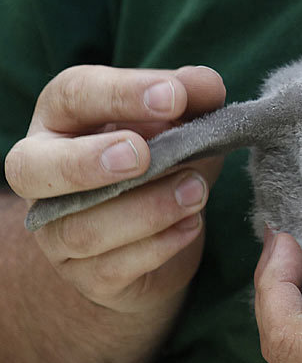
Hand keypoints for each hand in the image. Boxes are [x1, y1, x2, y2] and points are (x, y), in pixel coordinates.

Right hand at [4, 65, 225, 313]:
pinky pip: (112, 268)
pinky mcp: (87, 276)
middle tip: (143, 154)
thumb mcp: (179, 126)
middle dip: (88, 160)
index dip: (121, 93)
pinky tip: (191, 226)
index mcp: (63, 120)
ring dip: (146, 208)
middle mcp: (43, 175)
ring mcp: (57, 232)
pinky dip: (158, 246)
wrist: (159, 237)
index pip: (73, 95)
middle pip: (34, 167)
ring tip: (196, 191)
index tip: (173, 95)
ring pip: (82, 228)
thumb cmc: (161, 165)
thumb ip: (191, 101)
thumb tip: (207, 85)